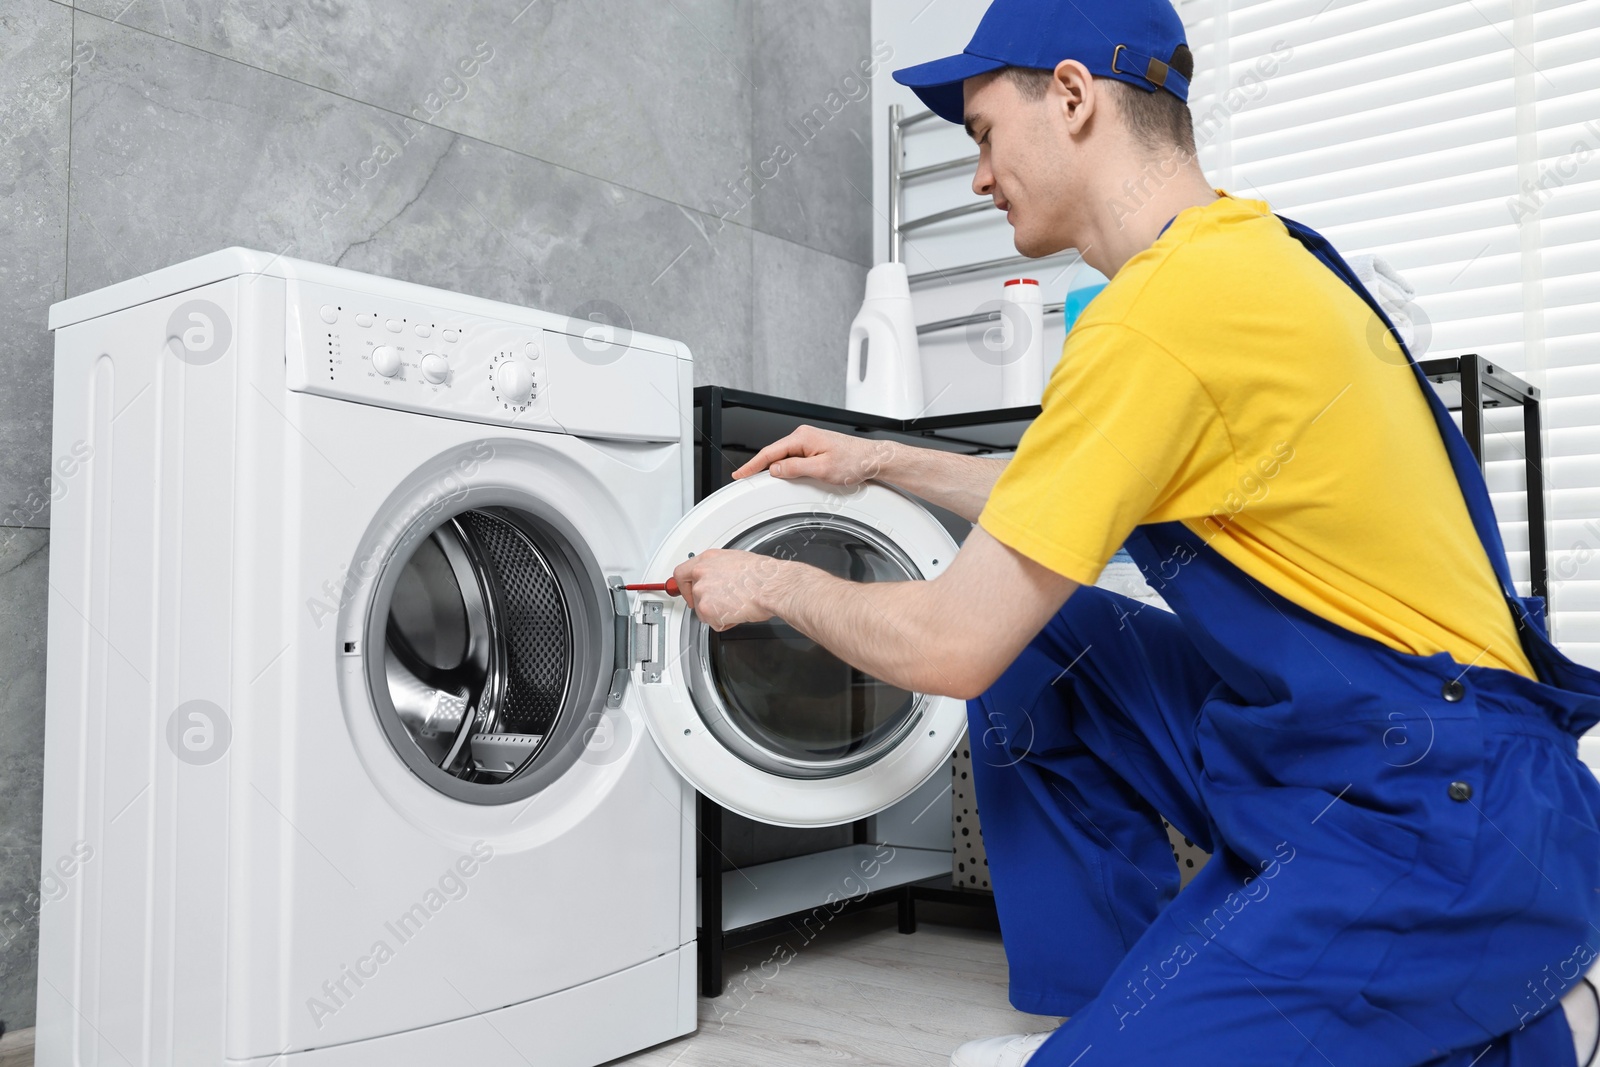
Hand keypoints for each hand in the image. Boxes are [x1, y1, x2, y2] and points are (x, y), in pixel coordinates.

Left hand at [672, 550, 792, 630]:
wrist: (772, 586)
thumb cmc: (763, 575)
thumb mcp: (737, 561)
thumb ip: (720, 569)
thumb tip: (719, 577)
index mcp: (708, 559)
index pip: (681, 573)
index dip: (683, 586)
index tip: (686, 591)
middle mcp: (702, 573)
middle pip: (692, 595)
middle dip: (704, 603)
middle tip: (717, 605)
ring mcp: (703, 591)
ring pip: (702, 611)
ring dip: (717, 613)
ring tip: (736, 606)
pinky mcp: (708, 609)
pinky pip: (713, 623)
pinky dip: (725, 622)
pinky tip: (738, 613)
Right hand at [733, 424, 896, 486]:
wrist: (873, 459)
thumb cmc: (854, 461)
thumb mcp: (821, 469)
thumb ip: (795, 468)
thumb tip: (775, 469)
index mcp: (802, 437)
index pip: (770, 452)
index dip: (752, 465)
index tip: (740, 474)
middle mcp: (804, 436)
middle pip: (774, 454)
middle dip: (759, 467)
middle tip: (745, 480)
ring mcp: (809, 442)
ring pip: (784, 457)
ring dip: (774, 468)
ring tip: (762, 480)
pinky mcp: (814, 448)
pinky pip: (793, 458)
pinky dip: (785, 467)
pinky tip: (782, 475)